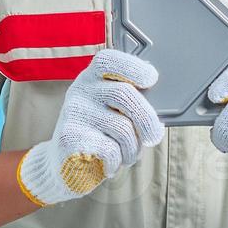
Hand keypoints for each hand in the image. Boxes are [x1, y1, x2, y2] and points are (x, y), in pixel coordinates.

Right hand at [16, 49, 164, 206]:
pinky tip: (109, 163)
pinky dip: (117, 161)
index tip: (151, 79)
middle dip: (146, 118)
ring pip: (122, 127)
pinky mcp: (69, 137)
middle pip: (124, 94)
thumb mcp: (114, 114)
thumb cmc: (100, 136)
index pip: (110, 60)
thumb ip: (131, 104)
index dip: (133, 67)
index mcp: (92, 78)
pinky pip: (110, 149)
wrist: (65, 167)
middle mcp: (80, 90)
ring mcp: (73, 112)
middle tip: (154, 135)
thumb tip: (162, 105)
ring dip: (132, 148)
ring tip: (127, 154)